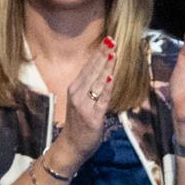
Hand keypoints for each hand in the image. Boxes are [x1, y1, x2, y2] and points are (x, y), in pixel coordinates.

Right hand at [55, 35, 117, 166]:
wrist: (71, 145)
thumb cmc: (78, 124)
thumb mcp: (81, 101)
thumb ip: (90, 87)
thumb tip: (104, 71)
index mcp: (74, 88)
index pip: (89, 66)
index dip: (98, 53)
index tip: (108, 39)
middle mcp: (77, 93)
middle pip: (92, 70)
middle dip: (103, 54)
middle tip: (112, 39)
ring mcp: (83, 104)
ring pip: (97, 82)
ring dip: (106, 66)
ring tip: (113, 53)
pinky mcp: (92, 116)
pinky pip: (101, 99)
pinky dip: (105, 88)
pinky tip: (110, 77)